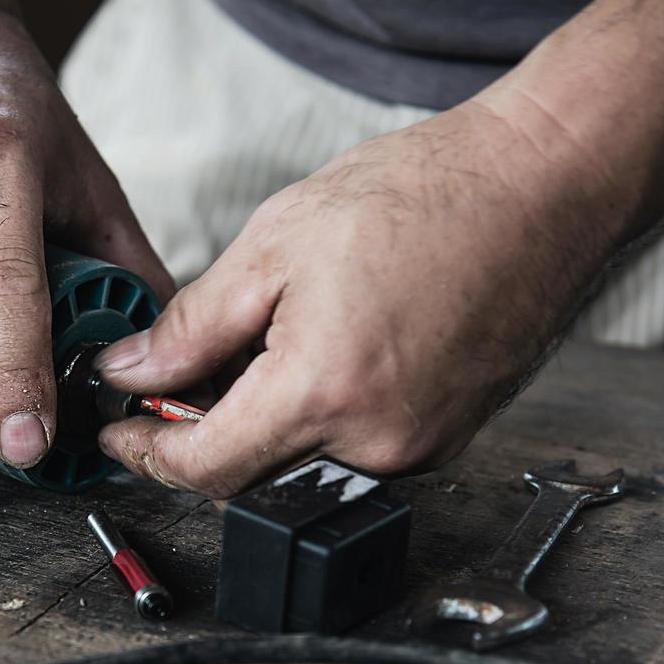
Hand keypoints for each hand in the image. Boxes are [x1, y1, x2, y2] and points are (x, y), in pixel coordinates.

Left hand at [94, 95, 621, 497]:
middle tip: (178, 377)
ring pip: (305, 464)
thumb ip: (194, 325)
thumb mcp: (277, 243)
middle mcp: (377, 440)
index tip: (120, 431)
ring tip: (262, 348)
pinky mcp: (448, 438)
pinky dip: (319, 418)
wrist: (544, 188)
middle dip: (201, 437)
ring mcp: (421, 447)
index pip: (207, 468)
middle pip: (253, 476)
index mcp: (323, 391)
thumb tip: (134, 370)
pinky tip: (319, 355)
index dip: (150, 454)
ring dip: (263, 427)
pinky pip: (357, 448)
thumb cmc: (425, 197)